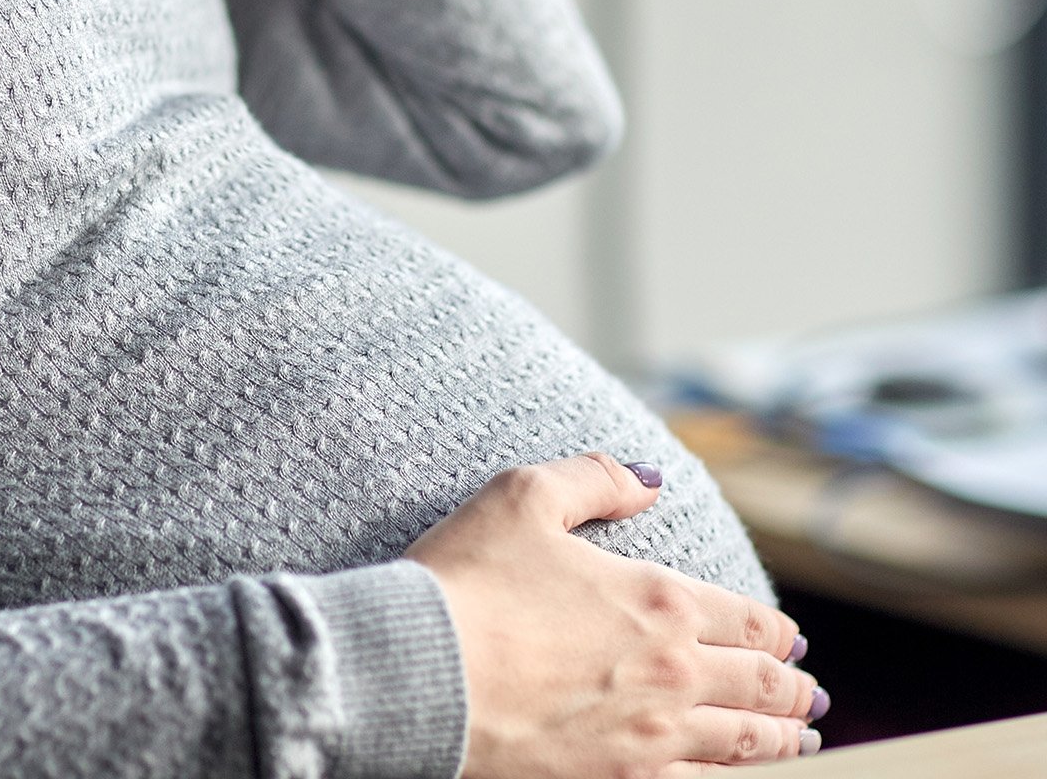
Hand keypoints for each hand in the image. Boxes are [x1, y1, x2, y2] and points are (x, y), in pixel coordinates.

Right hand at [407, 454, 827, 776]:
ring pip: (746, 744)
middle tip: (808, 693)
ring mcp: (651, 736)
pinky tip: (741, 777)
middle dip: (790, 687)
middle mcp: (673, 672)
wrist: (419, 675)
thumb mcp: (521, 498)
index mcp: (658, 599)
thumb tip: (651, 478)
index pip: (746, 619)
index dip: (775, 630)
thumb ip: (595, 480)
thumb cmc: (463, 582)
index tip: (790, 638)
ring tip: (798, 738)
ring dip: (782, 739)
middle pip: (759, 685)